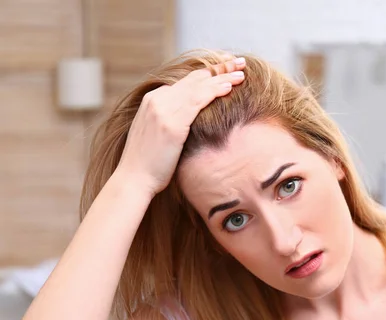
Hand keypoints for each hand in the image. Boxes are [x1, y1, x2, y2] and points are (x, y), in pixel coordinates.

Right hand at [115, 57, 245, 196]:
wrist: (133, 179)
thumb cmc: (149, 164)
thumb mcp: (158, 136)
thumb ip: (172, 122)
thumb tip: (191, 123)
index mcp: (153, 101)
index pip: (185, 82)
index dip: (207, 74)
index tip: (225, 70)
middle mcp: (157, 100)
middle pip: (193, 78)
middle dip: (219, 68)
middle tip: (238, 62)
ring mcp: (163, 109)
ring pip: (198, 86)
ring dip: (222, 77)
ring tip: (241, 72)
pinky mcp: (171, 122)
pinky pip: (197, 100)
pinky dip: (214, 91)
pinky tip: (229, 87)